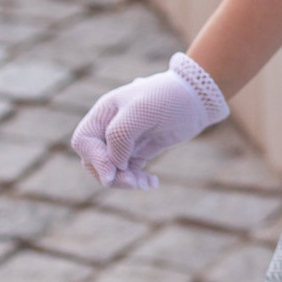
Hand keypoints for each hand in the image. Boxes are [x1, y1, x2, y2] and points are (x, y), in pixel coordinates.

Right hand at [70, 52, 229, 189]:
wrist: (198, 97)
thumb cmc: (169, 98)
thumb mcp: (141, 111)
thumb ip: (119, 135)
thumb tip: (114, 165)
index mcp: (104, 113)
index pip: (84, 142)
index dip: (95, 160)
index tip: (113, 173)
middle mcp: (109, 127)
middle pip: (95, 160)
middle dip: (111, 175)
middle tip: (134, 183)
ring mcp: (124, 140)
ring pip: (111, 170)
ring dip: (125, 180)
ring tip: (147, 183)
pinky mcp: (139, 150)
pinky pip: (128, 171)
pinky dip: (137, 179)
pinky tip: (152, 182)